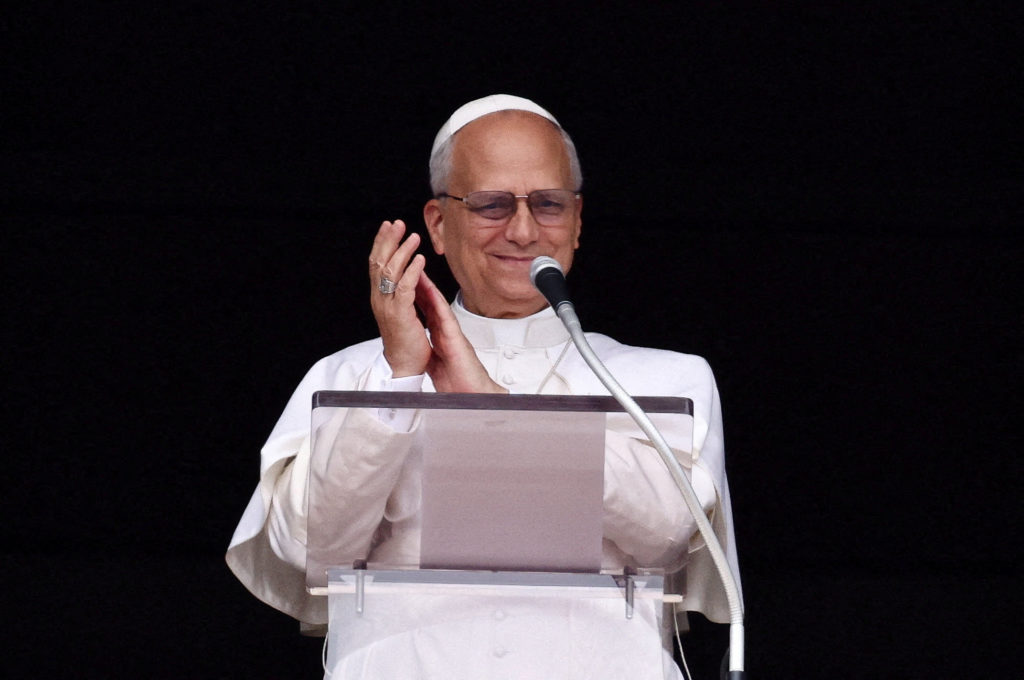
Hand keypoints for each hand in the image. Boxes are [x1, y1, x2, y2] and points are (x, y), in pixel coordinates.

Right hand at [368, 220, 430, 376]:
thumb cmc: (405, 340)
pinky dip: (413, 271)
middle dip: (389, 240)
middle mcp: (379, 299)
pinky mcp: (400, 314)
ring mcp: (388, 306)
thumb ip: (399, 291)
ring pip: (391, 271)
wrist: (404, 365)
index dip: (381, 243)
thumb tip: (405, 272)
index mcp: (378, 297)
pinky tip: (420, 259)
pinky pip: (405, 288)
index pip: (376, 264)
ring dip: (403, 251)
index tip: (389, 226)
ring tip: (413, 237)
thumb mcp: (399, 310)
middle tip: (397, 223)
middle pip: (379, 262)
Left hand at [415, 273, 507, 393]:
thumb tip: (424, 353)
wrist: (471, 395)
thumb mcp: (438, 365)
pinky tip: (432, 291)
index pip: (425, 312)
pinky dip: (438, 303)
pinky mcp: (456, 338)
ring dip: (429, 287)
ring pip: (438, 305)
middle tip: (411, 268)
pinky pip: (445, 316)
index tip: (405, 282)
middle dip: (420, 285)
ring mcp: (451, 333)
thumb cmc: (457, 383)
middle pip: (430, 305)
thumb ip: (432, 354)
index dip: (415, 296)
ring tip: (419, 271)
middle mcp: (446, 332)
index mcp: (440, 338)